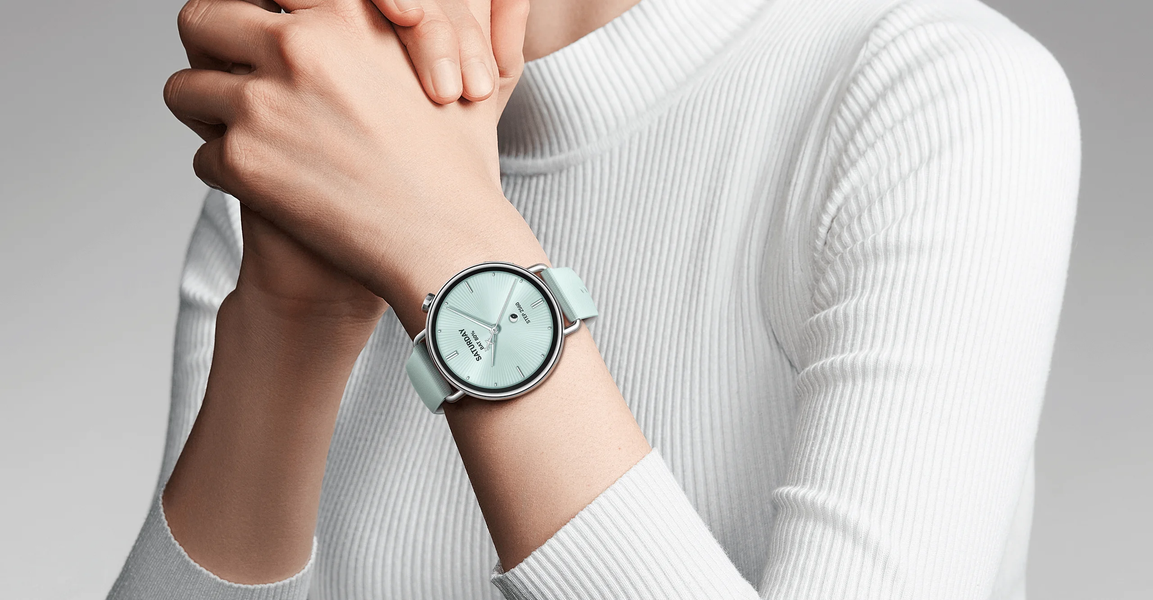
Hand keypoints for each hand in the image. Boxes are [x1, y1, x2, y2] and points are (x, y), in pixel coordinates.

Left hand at [165, 0, 541, 334]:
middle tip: (229, 79)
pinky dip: (228, 173)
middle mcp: (297, 47)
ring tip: (243, 137)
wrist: (448, 246)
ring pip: (184, 89)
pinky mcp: (246, 163)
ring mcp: (264, 104)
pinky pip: (202, 154)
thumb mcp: (472, 78)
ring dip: (207, 114)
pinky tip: (270, 187)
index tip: (250, 34)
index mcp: (346, 11)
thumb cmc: (462, 168)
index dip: (247, 10)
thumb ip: (470, 24)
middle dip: (207, 51)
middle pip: (200, 18)